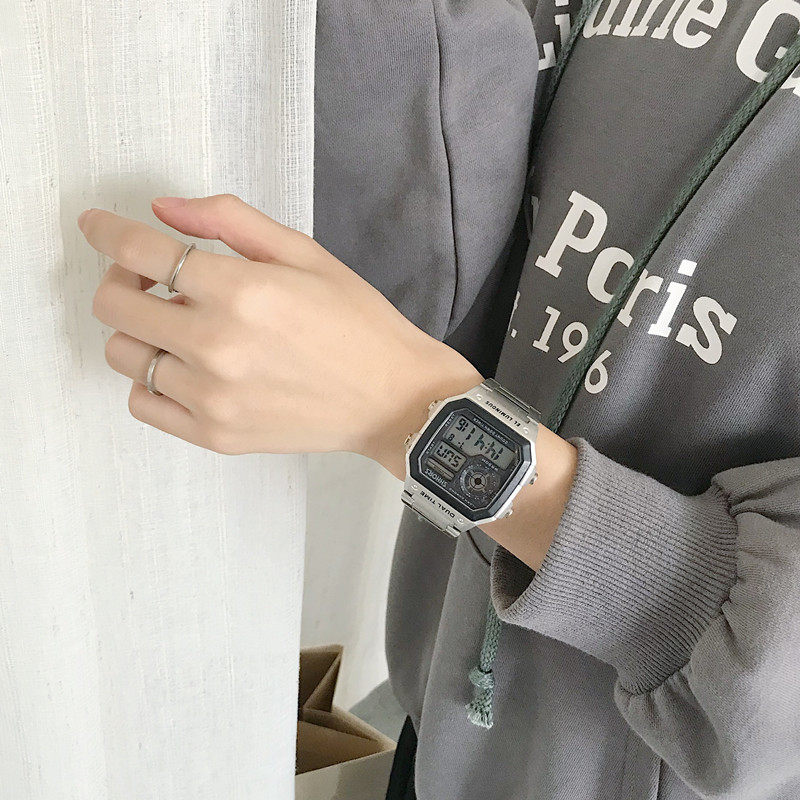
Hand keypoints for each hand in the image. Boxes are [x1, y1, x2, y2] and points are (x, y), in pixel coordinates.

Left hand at [80, 194, 482, 469]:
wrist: (392, 398)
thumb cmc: (357, 322)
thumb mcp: (304, 253)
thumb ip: (230, 220)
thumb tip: (162, 208)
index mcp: (241, 290)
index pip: (140, 251)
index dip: (106, 230)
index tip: (96, 225)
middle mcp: (216, 346)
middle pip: (114, 304)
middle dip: (118, 278)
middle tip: (147, 277)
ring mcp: (211, 398)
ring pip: (122, 354)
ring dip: (136, 330)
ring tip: (175, 325)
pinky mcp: (215, 435)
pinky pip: (143, 403)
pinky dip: (147, 378)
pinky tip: (181, 366)